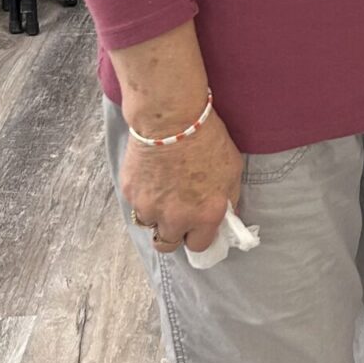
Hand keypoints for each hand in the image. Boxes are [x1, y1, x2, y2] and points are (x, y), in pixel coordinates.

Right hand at [119, 110, 243, 253]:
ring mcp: (150, 208)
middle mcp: (177, 218)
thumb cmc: (207, 137)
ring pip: (150, 224)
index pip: (200, 246)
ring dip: (156, 214)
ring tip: (163, 190)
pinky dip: (143, 195)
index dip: (198, 235)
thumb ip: (227, 198)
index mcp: (206, 215)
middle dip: (173, 232)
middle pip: (168, 244)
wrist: (171, 117)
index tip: (197, 226)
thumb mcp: (232, 169)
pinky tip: (152, 175)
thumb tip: (224, 213)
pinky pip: (137, 204)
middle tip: (177, 213)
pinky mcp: (131, 194)